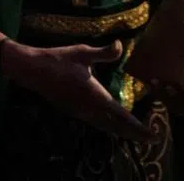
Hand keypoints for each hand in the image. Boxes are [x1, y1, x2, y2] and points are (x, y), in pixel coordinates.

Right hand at [5, 40, 153, 140]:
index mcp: (96, 96)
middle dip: (133, 134)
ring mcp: (79, 111)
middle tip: (148, 139)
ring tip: (132, 134)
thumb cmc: (58, 59)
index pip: (122, 116)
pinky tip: (106, 122)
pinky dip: (106, 126)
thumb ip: (105, 52)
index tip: (152, 134)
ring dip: (120, 131)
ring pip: (104, 126)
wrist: (31, 69)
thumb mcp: (82, 52)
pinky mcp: (71, 110)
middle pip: (115, 127)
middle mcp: (89, 108)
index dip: (138, 127)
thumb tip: (121, 45)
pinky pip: (94, 122)